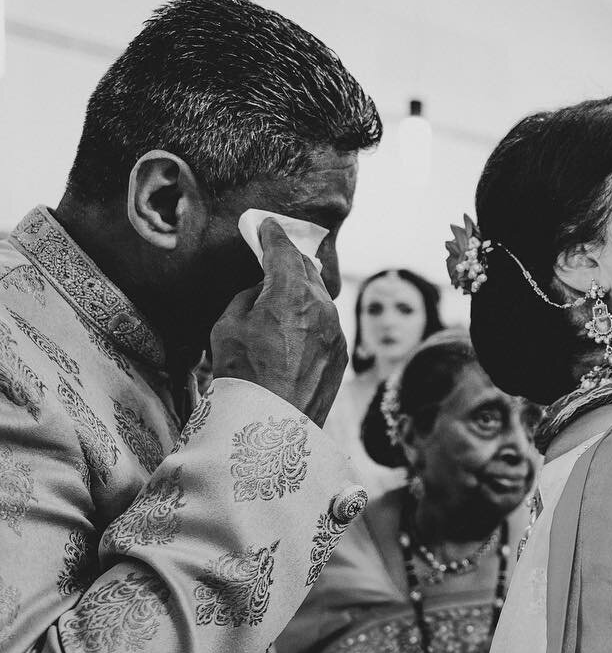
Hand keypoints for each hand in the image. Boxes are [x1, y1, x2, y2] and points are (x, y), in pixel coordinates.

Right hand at [210, 218, 346, 426]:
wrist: (271, 426)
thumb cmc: (243, 374)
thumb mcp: (228, 325)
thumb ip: (249, 298)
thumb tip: (264, 291)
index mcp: (293, 293)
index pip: (284, 251)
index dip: (273, 235)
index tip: (267, 226)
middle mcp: (323, 308)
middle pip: (308, 271)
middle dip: (291, 260)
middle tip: (277, 253)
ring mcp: (337, 333)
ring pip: (320, 299)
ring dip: (304, 291)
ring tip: (286, 291)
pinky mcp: (342, 355)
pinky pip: (327, 325)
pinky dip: (312, 318)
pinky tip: (297, 326)